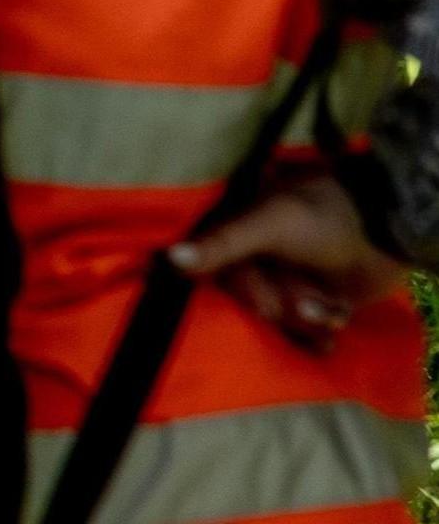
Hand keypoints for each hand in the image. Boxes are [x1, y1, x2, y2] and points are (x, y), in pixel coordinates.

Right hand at [169, 174, 408, 348]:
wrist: (386, 232)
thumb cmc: (323, 218)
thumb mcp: (269, 224)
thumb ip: (223, 243)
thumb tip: (169, 259)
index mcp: (237, 234)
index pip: (218, 275)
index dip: (245, 292)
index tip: (264, 301)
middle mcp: (256, 260)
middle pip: (251, 305)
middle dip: (283, 308)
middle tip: (308, 301)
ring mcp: (285, 282)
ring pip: (278, 321)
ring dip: (307, 321)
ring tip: (330, 312)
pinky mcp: (312, 304)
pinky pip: (302, 333)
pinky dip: (319, 336)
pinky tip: (332, 330)